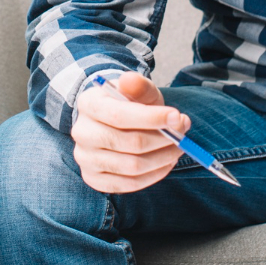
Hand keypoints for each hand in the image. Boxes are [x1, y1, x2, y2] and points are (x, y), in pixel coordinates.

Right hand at [70, 72, 189, 193]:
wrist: (112, 122)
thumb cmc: (128, 105)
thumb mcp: (136, 90)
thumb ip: (138, 85)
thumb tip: (130, 80)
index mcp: (88, 104)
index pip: (120, 116)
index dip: (152, 118)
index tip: (178, 117)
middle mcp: (82, 133)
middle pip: (130, 143)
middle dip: (164, 140)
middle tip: (183, 135)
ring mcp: (85, 158)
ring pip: (133, 166)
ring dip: (163, 158)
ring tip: (177, 148)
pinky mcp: (93, 178)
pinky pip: (129, 184)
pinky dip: (154, 175)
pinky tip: (165, 163)